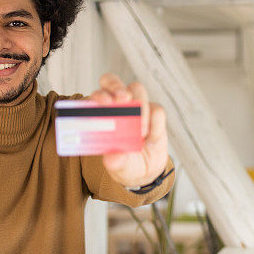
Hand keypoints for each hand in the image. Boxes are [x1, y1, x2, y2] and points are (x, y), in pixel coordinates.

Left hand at [89, 73, 168, 187]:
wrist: (145, 171)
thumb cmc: (125, 164)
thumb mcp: (118, 166)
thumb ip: (115, 161)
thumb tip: (113, 157)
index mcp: (102, 114)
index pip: (97, 95)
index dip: (99, 95)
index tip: (105, 103)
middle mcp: (117, 105)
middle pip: (113, 81)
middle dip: (116, 86)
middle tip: (123, 98)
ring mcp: (136, 106)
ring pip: (137, 90)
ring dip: (140, 108)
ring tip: (140, 133)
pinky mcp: (154, 112)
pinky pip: (157, 110)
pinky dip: (155, 125)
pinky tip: (151, 139)